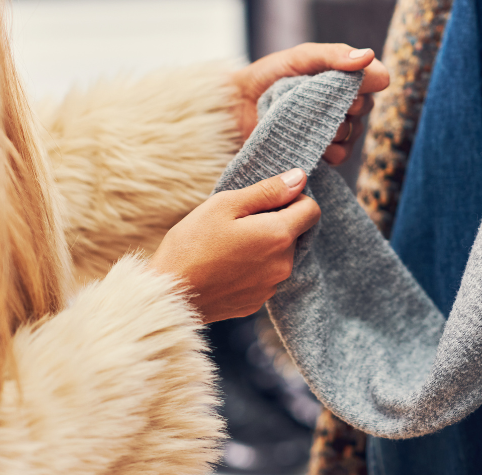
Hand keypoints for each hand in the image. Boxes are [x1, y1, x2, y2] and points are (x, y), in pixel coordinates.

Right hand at [149, 168, 320, 322]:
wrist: (169, 294)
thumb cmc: (192, 244)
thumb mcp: (225, 204)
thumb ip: (267, 191)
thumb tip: (299, 178)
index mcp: (279, 236)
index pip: (312, 210)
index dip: (292, 199)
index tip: (265, 201)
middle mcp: (284, 265)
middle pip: (295, 233)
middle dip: (274, 223)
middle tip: (237, 223)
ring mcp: (271, 287)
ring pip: (279, 255)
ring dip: (263, 246)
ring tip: (227, 246)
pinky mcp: (257, 302)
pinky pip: (265, 276)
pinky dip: (252, 268)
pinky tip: (225, 266)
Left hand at [229, 43, 389, 163]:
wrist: (236, 108)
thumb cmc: (266, 78)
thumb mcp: (298, 58)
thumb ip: (332, 55)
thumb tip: (368, 55)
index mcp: (342, 76)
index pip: (376, 78)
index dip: (366, 82)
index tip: (348, 83)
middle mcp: (343, 103)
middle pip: (366, 106)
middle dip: (345, 104)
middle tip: (316, 100)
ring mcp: (334, 130)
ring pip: (354, 132)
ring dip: (332, 128)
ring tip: (303, 121)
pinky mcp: (323, 153)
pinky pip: (342, 155)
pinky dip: (327, 149)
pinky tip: (307, 141)